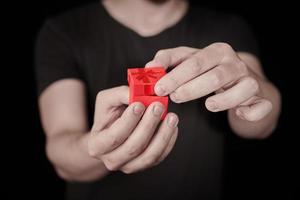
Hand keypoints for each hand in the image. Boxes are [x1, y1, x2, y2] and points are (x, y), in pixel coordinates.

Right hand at [88, 86, 178, 173]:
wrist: (110, 134)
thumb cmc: (108, 116)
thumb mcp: (106, 101)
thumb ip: (119, 95)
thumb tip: (135, 94)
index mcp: (97, 145)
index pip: (114, 136)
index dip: (128, 121)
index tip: (139, 105)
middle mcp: (111, 160)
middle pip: (133, 147)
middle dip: (148, 125)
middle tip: (158, 106)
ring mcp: (128, 166)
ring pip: (149, 155)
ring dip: (163, 135)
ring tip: (171, 117)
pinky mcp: (144, 165)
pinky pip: (159, 157)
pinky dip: (168, 141)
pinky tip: (172, 127)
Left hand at [146, 43, 272, 121]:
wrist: (240, 79)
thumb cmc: (208, 70)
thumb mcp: (188, 59)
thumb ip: (168, 60)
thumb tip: (150, 66)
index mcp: (217, 51)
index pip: (194, 63)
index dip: (175, 76)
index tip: (158, 88)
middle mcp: (235, 64)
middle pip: (215, 77)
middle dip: (191, 89)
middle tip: (174, 98)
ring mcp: (250, 80)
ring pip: (241, 89)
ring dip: (222, 100)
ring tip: (208, 106)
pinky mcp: (260, 97)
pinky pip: (260, 107)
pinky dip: (250, 112)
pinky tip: (238, 113)